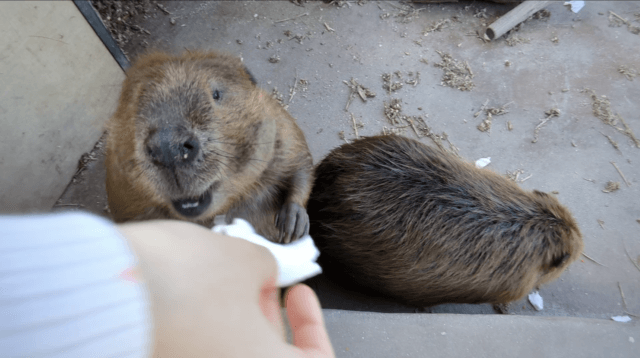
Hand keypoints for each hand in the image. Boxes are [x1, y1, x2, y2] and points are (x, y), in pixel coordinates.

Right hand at [118, 220, 333, 357]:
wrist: (105, 289)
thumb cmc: (183, 283)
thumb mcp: (244, 261)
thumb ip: (266, 271)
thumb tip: (262, 276)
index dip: (313, 328)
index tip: (300, 295)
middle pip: (264, 353)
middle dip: (265, 313)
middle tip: (260, 279)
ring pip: (228, 349)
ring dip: (235, 314)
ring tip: (225, 273)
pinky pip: (198, 346)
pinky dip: (206, 323)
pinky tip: (197, 288)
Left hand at [276, 202, 309, 243]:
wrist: (295, 202)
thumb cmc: (284, 211)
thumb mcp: (279, 215)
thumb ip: (280, 225)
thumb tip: (280, 238)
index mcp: (292, 208)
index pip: (291, 220)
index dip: (288, 231)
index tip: (285, 240)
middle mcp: (301, 211)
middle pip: (299, 226)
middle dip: (294, 236)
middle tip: (290, 243)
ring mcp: (306, 216)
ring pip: (304, 229)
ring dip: (299, 237)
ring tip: (293, 244)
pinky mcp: (308, 220)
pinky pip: (307, 230)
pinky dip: (303, 236)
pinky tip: (298, 241)